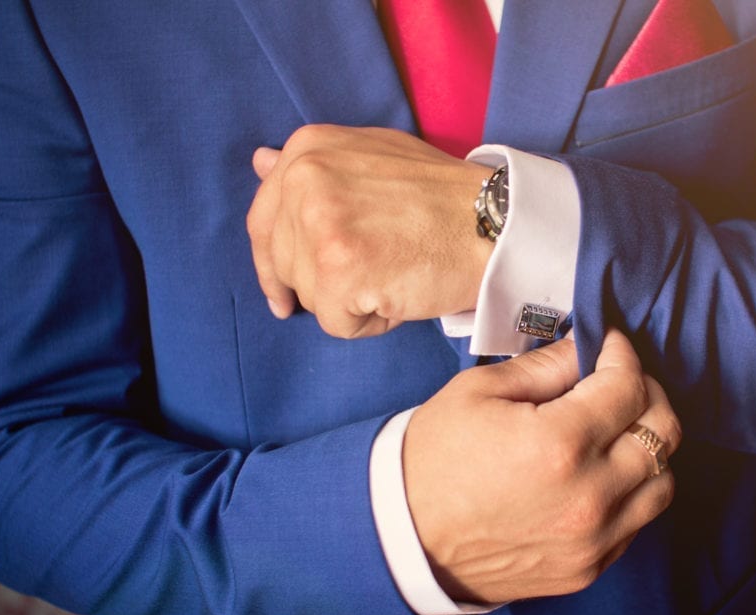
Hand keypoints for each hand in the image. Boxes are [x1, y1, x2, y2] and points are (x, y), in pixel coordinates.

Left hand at [246, 124, 493, 336]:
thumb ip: (317, 167)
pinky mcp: (338, 270)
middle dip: (327, 283)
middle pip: (285, 266)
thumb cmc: (444, 198)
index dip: (273, 265)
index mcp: (307, 149)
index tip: (283, 295)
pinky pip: (337, 324)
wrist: (496, 224)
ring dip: (352, 301)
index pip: (263, 222)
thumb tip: (259, 162)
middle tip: (380, 269)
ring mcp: (318, 224)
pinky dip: (371, 323)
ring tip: (396, 273)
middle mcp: (304, 179)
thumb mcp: (373, 158)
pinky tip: (400, 294)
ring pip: (310, 298)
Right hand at [403, 329, 681, 604]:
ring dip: (650, 446)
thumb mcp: (478, 392)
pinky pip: (639, 522)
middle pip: (664, 432)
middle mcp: (589, 496)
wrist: (403, 539)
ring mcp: (594, 540)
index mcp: (559, 444)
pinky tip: (603, 471)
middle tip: (619, 380)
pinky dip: (633, 489)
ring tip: (617, 428)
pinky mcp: (589, 568)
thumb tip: (586, 349)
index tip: (608, 345)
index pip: (628, 386)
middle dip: (648, 392)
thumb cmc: (433, 459)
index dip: (622, 354)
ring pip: (663, 481)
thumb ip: (544, 365)